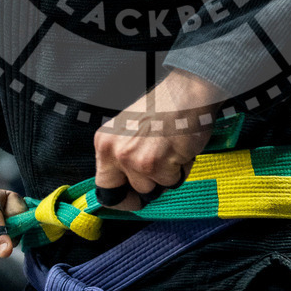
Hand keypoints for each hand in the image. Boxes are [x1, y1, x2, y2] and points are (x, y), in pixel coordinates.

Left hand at [94, 69, 223, 210]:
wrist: (187, 92)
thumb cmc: (163, 107)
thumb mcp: (129, 131)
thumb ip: (123, 156)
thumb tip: (126, 185)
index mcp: (104, 142)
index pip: (103, 188)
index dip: (121, 198)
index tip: (132, 198)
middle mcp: (115, 152)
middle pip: (127, 195)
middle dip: (145, 190)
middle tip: (158, 173)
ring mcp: (134, 159)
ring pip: (152, 188)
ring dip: (166, 175)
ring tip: (171, 151)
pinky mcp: (156, 164)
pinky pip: (171, 182)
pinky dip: (180, 170)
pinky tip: (180, 149)